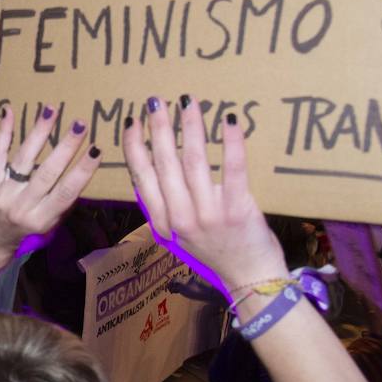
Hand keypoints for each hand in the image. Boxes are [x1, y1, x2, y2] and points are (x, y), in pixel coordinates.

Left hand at [0, 105, 101, 259]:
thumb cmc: (28, 228)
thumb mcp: (49, 223)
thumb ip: (63, 199)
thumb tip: (83, 168)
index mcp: (42, 219)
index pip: (66, 192)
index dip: (82, 171)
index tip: (97, 149)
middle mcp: (21, 206)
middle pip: (46, 172)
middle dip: (65, 147)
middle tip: (80, 124)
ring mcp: (2, 193)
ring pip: (23, 159)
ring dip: (39, 132)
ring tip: (51, 110)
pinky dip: (4, 132)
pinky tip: (9, 112)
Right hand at [122, 96, 286, 295]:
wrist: (250, 279)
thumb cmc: (216, 253)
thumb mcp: (179, 235)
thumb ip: (165, 206)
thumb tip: (149, 171)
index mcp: (164, 222)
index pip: (141, 178)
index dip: (134, 148)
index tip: (131, 123)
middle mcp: (181, 218)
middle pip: (164, 164)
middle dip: (158, 129)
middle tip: (155, 102)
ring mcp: (208, 215)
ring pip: (194, 161)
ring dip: (190, 127)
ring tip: (188, 103)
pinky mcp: (237, 210)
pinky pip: (232, 169)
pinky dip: (230, 142)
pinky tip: (229, 120)